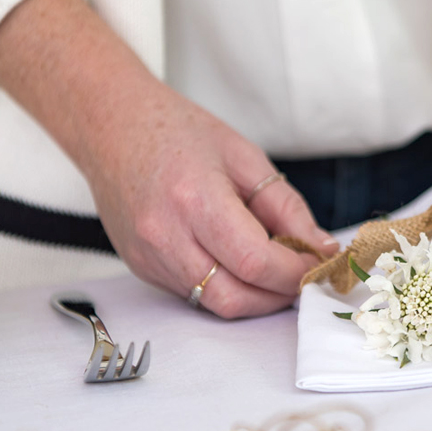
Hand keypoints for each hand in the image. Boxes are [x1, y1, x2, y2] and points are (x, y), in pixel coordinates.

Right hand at [85, 84, 339, 317]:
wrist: (112, 126)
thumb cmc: (178, 132)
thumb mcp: (246, 157)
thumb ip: (286, 207)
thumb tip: (319, 246)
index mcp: (196, 200)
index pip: (255, 262)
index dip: (294, 272)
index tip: (315, 263)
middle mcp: (166, 236)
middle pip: (234, 298)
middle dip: (277, 295)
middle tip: (299, 275)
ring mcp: (148, 257)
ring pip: (213, 304)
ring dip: (253, 297)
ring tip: (272, 269)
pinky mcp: (141, 268)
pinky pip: (193, 294)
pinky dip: (224, 287)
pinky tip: (236, 262)